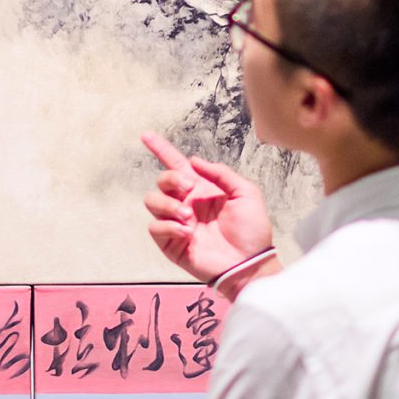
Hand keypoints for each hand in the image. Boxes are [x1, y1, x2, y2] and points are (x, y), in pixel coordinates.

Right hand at [140, 133, 271, 282]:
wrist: (248, 262)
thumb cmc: (251, 230)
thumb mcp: (245, 193)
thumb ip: (221, 173)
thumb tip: (194, 162)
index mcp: (201, 189)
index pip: (176, 165)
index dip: (160, 149)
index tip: (146, 135)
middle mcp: (185, 203)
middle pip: (162, 181)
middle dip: (171, 180)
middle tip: (189, 190)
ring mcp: (176, 223)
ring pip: (152, 201)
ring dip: (168, 205)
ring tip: (188, 217)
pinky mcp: (171, 243)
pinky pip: (155, 226)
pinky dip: (168, 226)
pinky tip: (187, 232)